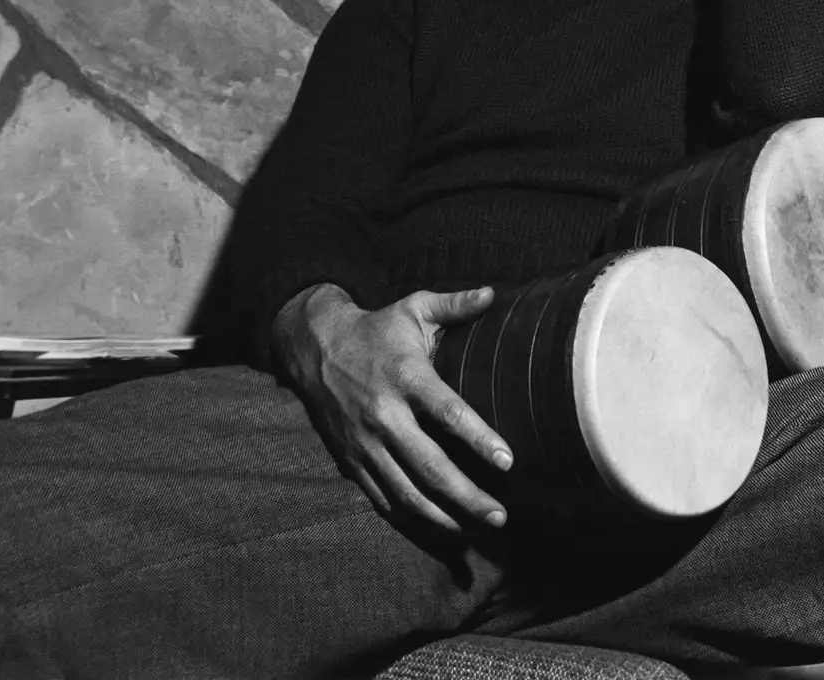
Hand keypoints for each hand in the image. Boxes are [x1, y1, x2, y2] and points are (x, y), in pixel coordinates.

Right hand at [273, 284, 512, 534]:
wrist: (315, 349)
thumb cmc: (377, 329)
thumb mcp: (413, 308)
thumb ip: (454, 305)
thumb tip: (493, 294)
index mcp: (406, 376)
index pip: (448, 413)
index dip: (479, 439)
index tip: (508, 461)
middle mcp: (385, 415)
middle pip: (430, 466)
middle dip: (467, 495)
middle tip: (500, 516)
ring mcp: (366, 444)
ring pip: (408, 492)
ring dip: (445, 517)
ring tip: (478, 529)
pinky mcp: (353, 462)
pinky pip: (384, 499)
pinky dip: (413, 520)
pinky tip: (441, 530)